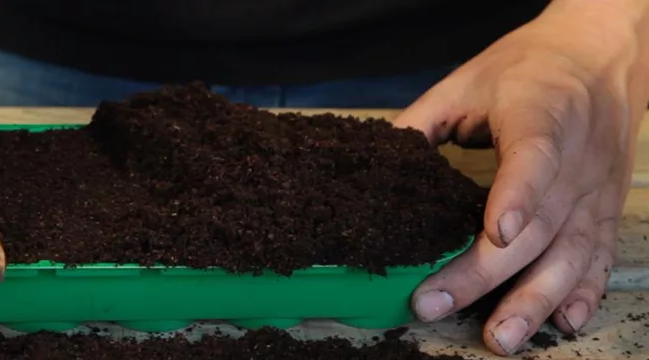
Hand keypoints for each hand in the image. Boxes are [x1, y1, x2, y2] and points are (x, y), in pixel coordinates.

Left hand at [394, 1, 648, 355]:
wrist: (601, 53)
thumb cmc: (527, 68)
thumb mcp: (467, 81)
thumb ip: (422, 121)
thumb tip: (374, 163)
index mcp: (542, 114)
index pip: (534, 156)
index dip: (516, 195)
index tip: (495, 232)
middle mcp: (577, 158)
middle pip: (536, 225)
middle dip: (484, 273)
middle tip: (434, 304)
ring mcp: (595, 189)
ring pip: (570, 252)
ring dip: (535, 300)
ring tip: (501, 336)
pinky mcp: (606, 208)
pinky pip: (599, 256)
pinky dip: (584, 292)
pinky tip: (564, 323)